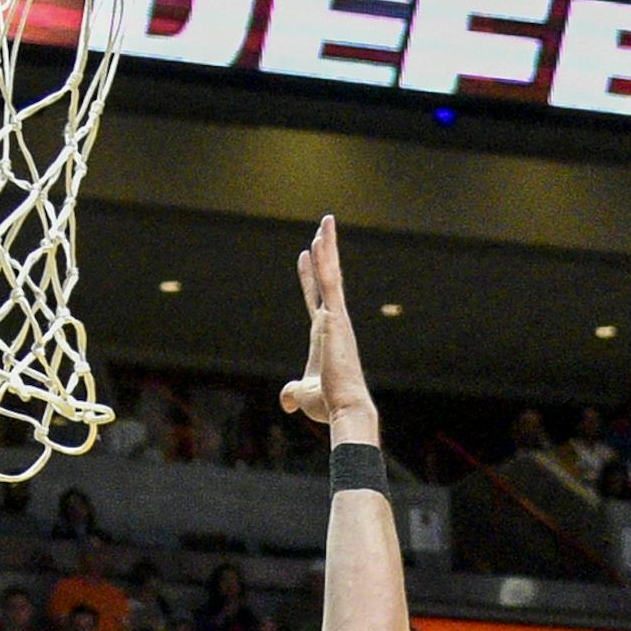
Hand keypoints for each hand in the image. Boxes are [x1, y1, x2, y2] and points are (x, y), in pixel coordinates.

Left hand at [279, 216, 375, 429]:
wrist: (345, 409)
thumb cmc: (328, 405)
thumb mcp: (302, 396)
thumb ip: (291, 393)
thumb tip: (286, 400)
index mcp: (325, 335)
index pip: (316, 298)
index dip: (309, 277)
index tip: (305, 255)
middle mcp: (333, 322)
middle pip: (328, 279)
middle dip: (325, 253)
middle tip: (324, 227)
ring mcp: (337, 318)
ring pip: (331, 275)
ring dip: (328, 248)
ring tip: (326, 222)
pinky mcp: (336, 319)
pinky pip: (330, 284)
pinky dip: (325, 262)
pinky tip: (319, 242)